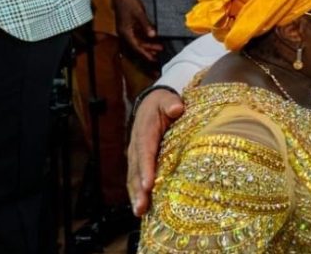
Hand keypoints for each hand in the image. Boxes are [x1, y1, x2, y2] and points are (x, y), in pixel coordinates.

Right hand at [113, 0, 161, 61]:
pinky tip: (153, 39)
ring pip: (137, 41)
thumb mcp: (139, 13)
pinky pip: (137, 36)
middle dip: (148, 50)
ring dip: (148, 44)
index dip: (145, 53)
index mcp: (125, 32)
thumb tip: (153, 35)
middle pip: (137, 45)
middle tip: (160, 53)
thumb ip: (146, 25)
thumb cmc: (128, 3)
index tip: (153, 59)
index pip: (136, 46)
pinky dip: (145, 38)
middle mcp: (125, 33)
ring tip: (159, 47)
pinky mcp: (129, 26)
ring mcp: (126, 30)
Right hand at [127, 88, 184, 215]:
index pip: (145, 151)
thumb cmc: (162, 104)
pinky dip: (136, 193)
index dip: (146, 168)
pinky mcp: (138, 162)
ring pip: (133, 178)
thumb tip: (177, 109)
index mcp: (145, 132)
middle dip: (138, 189)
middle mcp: (137, 146)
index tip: (148, 184)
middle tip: (142, 206)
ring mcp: (135, 156)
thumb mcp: (167, 99)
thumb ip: (171, 104)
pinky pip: (135, 179)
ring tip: (140, 211)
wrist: (150, 104)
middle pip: (136, 170)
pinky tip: (141, 208)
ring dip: (136, 195)